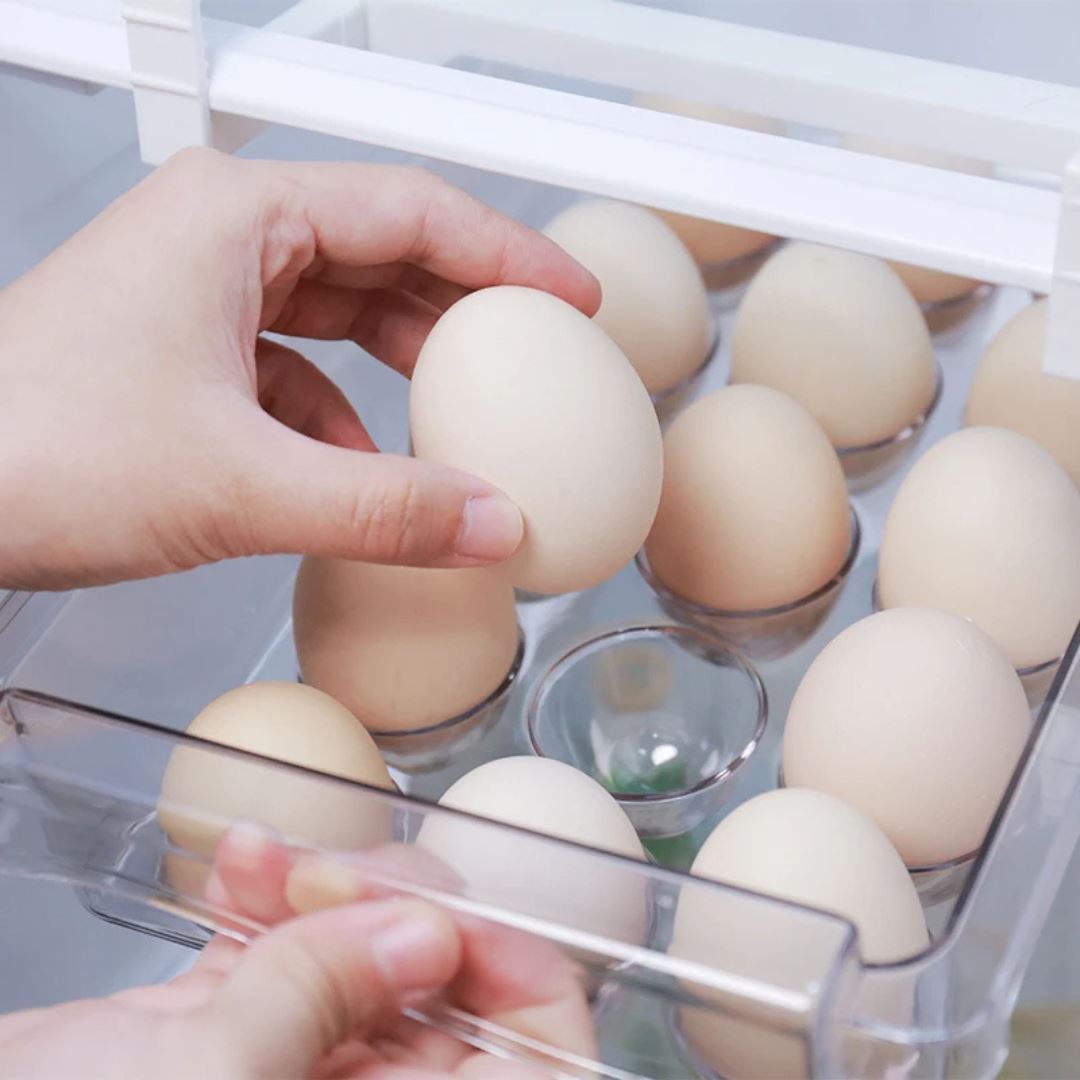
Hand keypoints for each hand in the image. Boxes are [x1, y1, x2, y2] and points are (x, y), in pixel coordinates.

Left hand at [0, 148, 598, 590]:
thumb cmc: (30, 450)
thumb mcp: (237, 485)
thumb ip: (382, 510)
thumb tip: (491, 525)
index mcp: (237, 218)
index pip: (413, 209)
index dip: (509, 252)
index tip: (571, 297)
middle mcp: (221, 238)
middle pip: (384, 251)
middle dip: (465, 308)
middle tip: (533, 354)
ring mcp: (201, 293)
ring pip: (342, 311)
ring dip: (405, 367)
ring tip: (466, 416)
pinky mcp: (187, 351)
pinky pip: (297, 367)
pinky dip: (343, 417)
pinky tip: (363, 469)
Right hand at [0, 828, 594, 1078]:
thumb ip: (325, 1003)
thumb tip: (431, 934)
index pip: (535, 1062)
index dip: (523, 980)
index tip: (461, 915)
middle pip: (448, 985)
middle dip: (402, 906)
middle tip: (338, 873)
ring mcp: (300, 1063)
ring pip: (366, 947)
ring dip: (327, 885)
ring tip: (271, 860)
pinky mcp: (236, 1024)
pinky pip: (287, 941)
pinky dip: (269, 891)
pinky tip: (235, 860)